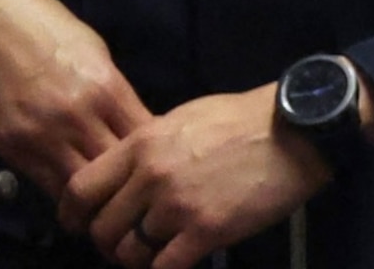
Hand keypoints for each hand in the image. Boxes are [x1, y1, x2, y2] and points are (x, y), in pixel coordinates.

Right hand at [0, 0, 146, 198]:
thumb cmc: (44, 26)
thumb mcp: (93, 51)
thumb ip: (112, 90)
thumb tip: (132, 121)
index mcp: (106, 87)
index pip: (143, 136)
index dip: (155, 152)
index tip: (160, 159)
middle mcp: (76, 116)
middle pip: (117, 167)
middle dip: (130, 179)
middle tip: (137, 185)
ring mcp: (41, 135)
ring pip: (81, 184)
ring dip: (97, 193)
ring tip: (109, 197)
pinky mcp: (11, 147)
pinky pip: (47, 182)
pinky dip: (65, 190)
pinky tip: (77, 192)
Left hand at [67, 86, 324, 268]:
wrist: (299, 130)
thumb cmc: (246, 119)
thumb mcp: (185, 118)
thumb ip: (149, 146)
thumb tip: (126, 174)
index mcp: (143, 144)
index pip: (80, 189)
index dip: (74, 215)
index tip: (81, 224)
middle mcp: (152, 176)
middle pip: (102, 228)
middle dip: (111, 241)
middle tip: (128, 241)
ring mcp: (178, 205)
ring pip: (130, 252)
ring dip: (138, 258)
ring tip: (156, 252)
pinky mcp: (206, 230)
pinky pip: (164, 267)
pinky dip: (164, 268)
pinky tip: (179, 258)